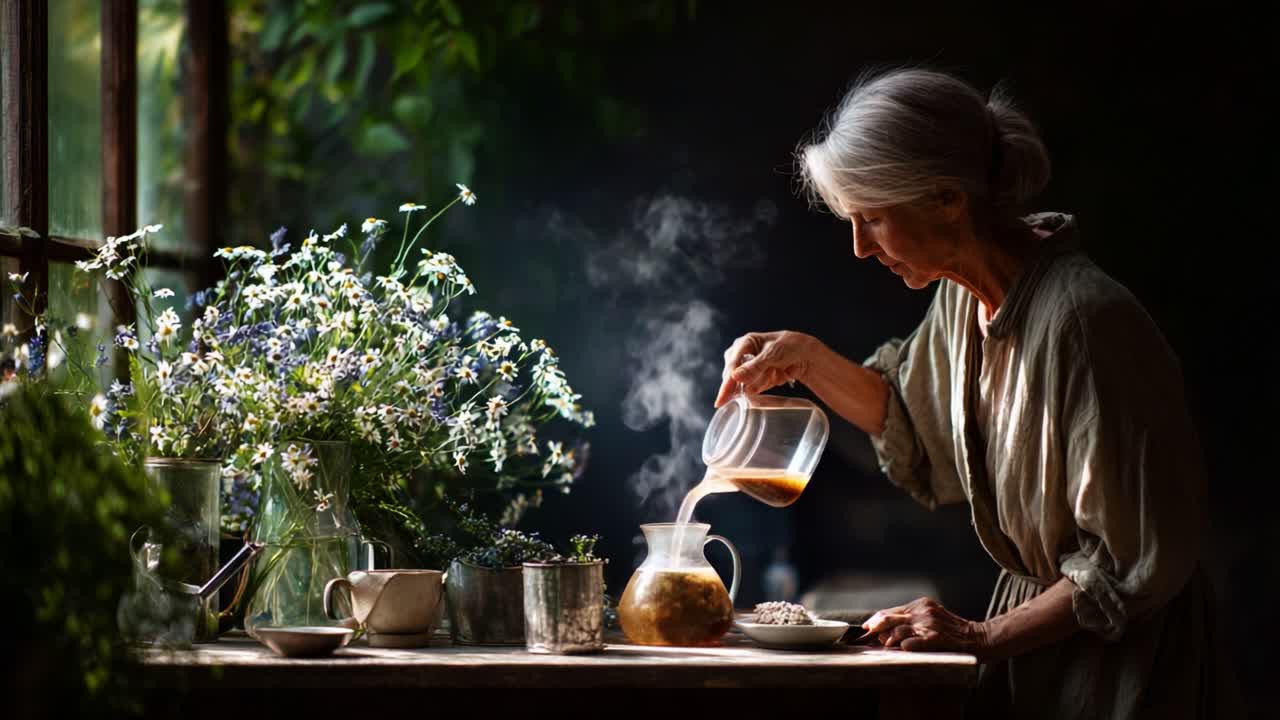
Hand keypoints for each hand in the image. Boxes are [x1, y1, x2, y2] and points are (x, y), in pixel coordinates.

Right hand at [715, 331, 816, 406]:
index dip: (727, 382)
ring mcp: (750, 368)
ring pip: (745, 383)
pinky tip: (775, 375)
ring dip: (759, 381)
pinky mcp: (756, 379)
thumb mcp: (773, 354)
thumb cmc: (790, 347)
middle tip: (761, 378)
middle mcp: (744, 355)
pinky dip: (763, 385)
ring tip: (775, 371)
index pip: (732, 364)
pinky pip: (754, 388)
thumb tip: (735, 376)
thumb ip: (754, 366)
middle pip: (734, 375)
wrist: (806, 355)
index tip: (722, 398)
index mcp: (746, 343)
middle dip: (746, 382)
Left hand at [861, 597, 989, 656]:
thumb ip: (910, 619)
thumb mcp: (930, 618)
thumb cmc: (952, 631)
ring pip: (898, 631)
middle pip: (889, 620)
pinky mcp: (938, 637)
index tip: (864, 630)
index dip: (874, 622)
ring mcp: (930, 624)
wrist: (980, 638)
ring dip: (888, 641)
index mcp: (920, 604)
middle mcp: (923, 611)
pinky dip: (905, 646)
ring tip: (887, 647)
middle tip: (870, 640)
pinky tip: (903, 649)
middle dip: (876, 631)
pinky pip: (915, 642)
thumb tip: (882, 627)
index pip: (889, 612)